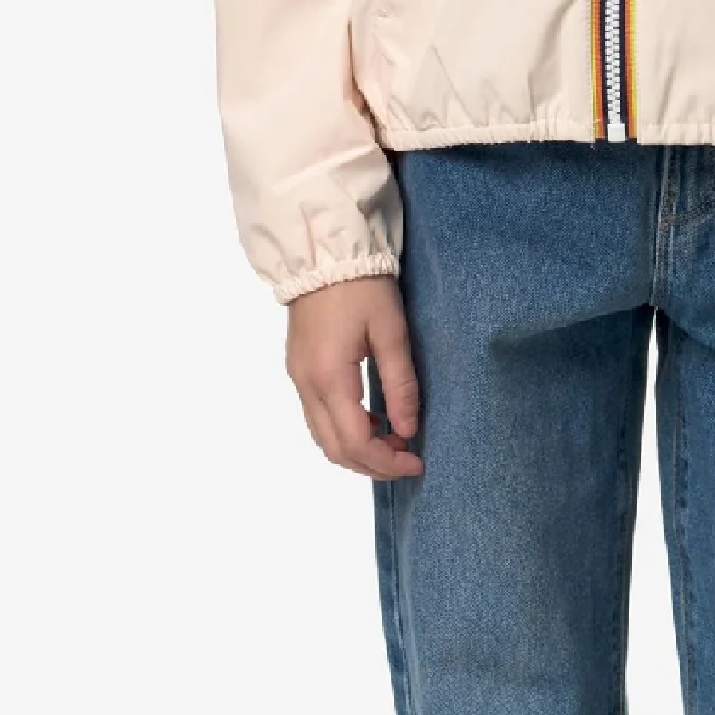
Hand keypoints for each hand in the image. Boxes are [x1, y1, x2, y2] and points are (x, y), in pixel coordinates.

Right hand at [285, 275, 424, 478]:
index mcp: (329, 378)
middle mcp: (306, 385)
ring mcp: (297, 377)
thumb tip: (408, 430)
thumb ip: (400, 383)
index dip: (386, 462)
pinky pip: (317, 415)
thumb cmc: (363, 286)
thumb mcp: (391, 330)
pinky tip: (370, 418)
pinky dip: (343, 428)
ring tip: (392, 439)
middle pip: (333, 448)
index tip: (416, 462)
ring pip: (322, 436)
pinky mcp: (298, 366)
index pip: (355, 442)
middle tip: (406, 456)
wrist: (324, 251)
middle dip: (371, 463)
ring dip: (355, 448)